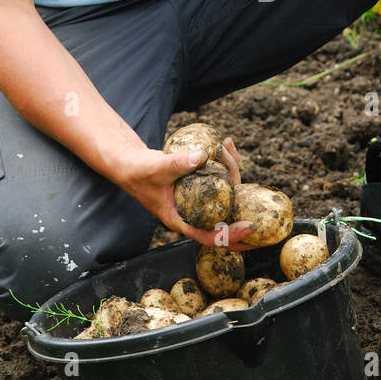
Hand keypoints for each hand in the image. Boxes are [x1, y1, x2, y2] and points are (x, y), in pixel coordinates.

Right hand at [119, 137, 254, 249]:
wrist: (130, 163)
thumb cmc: (137, 172)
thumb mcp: (155, 168)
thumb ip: (176, 164)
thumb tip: (203, 156)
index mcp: (181, 220)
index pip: (210, 236)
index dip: (232, 235)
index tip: (250, 226)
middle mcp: (192, 212)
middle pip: (224, 213)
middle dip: (239, 196)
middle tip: (239, 169)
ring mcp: (197, 199)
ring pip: (223, 191)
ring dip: (230, 169)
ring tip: (227, 147)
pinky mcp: (198, 184)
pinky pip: (217, 177)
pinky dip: (223, 161)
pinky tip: (226, 144)